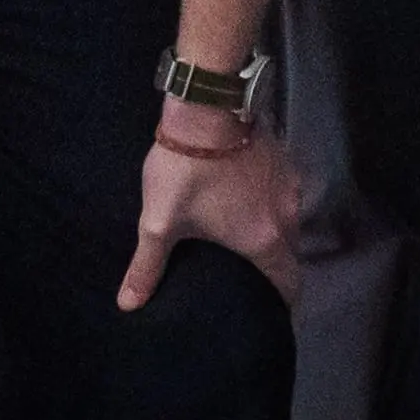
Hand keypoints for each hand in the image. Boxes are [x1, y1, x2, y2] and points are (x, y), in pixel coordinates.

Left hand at [121, 104, 298, 312]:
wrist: (208, 108)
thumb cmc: (186, 172)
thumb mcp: (160, 222)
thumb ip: (148, 265)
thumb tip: (128, 305)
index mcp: (263, 240)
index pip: (288, 281)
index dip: (283, 300)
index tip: (275, 311)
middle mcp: (288, 216)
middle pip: (289, 252)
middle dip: (274, 266)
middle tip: (249, 274)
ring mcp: (291, 186)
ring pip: (289, 221)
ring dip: (273, 232)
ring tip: (247, 235)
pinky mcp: (287, 161)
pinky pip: (284, 195)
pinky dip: (271, 204)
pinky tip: (249, 198)